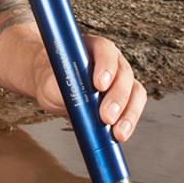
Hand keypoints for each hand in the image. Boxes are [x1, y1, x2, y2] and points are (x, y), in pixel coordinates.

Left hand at [31, 34, 145, 141]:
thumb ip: (60, 87)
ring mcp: (121, 79)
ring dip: (128, 113)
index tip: (99, 85)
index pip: (104, 49)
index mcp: (92, 47)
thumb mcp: (49, 83)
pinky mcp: (126, 98)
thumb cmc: (52, 80)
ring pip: (135, 92)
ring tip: (117, 133)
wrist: (54, 88)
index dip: (105, 66)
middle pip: (123, 73)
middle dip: (117, 97)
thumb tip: (73, 101)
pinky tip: (120, 135)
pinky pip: (134, 108)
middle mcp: (112, 61)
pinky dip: (128, 122)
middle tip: (106, 117)